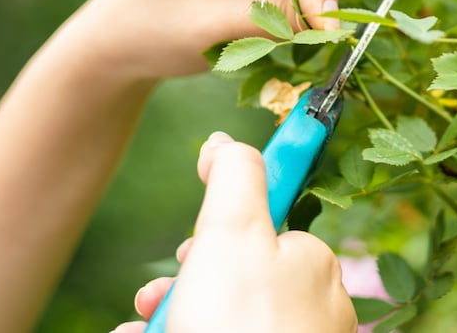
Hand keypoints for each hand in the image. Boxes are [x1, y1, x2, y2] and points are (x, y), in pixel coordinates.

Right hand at [111, 132, 356, 332]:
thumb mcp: (231, 231)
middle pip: (234, 275)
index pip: (261, 228)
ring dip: (172, 315)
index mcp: (313, 266)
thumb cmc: (240, 324)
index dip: (216, 232)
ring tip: (143, 329)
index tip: (191, 250)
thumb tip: (226, 142)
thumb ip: (234, 177)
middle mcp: (310, 310)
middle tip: (161, 293)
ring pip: (219, 316)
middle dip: (184, 280)